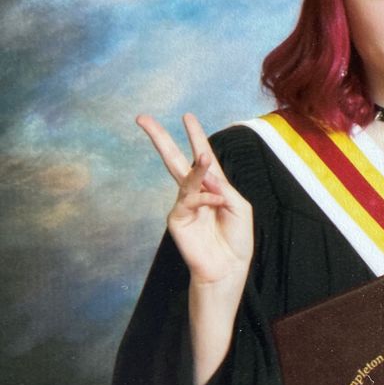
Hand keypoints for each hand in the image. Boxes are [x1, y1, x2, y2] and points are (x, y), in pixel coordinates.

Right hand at [136, 113, 253, 286]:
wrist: (228, 268)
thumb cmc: (236, 240)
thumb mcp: (240, 208)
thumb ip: (224, 187)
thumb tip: (205, 171)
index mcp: (212, 187)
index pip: (201, 156)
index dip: (195, 136)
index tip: (187, 116)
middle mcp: (194, 192)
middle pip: (173, 159)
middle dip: (160, 138)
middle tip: (142, 118)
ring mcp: (183, 205)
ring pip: (185, 178)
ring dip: (197, 167)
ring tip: (204, 156)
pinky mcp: (177, 219)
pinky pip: (191, 200)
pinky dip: (206, 198)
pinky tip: (217, 203)